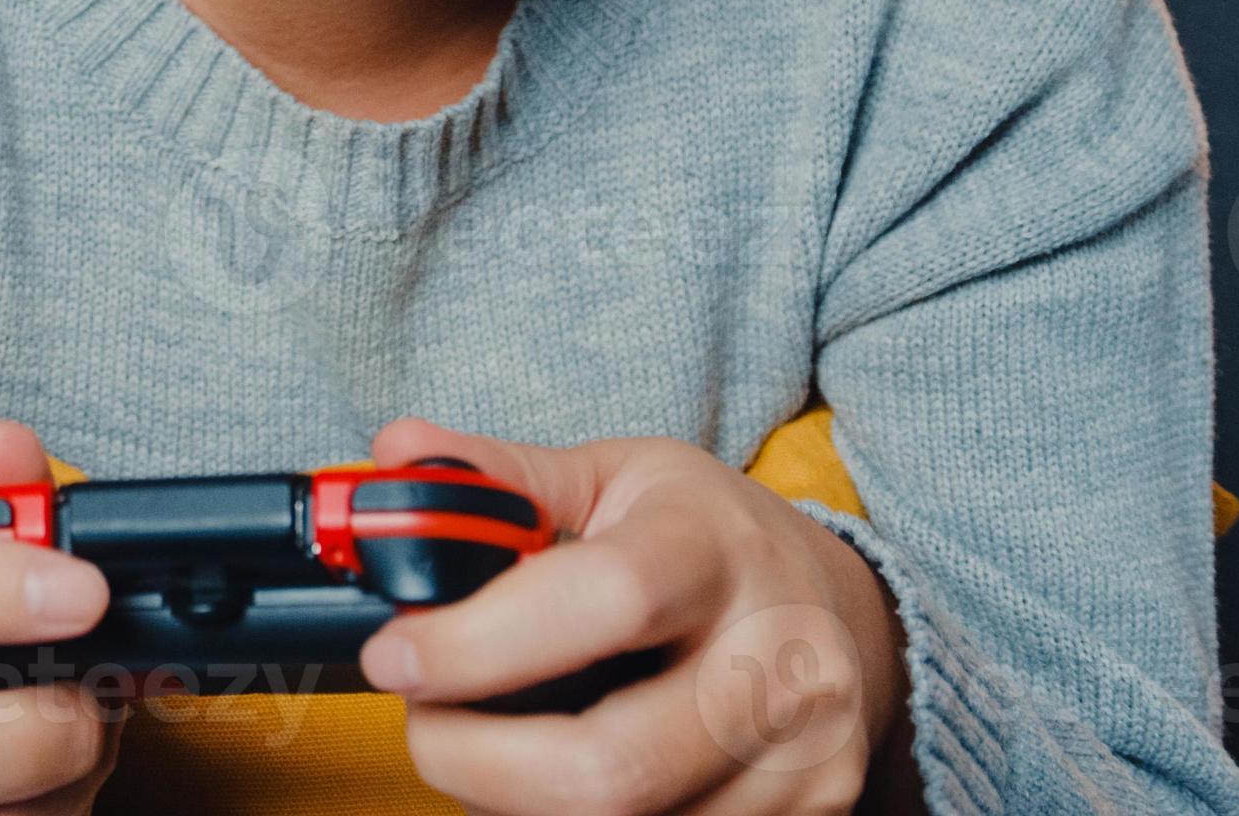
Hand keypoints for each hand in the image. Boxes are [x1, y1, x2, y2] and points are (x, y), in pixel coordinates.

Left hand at [358, 418, 911, 814]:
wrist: (843, 612)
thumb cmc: (708, 539)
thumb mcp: (616, 477)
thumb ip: (500, 474)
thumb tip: (396, 455)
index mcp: (717, 552)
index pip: (604, 601)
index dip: (478, 641)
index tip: (395, 655)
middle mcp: (777, 663)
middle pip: (610, 764)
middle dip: (476, 759)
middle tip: (423, 722)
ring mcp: (797, 760)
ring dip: (510, 799)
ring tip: (484, 746)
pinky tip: (545, 778)